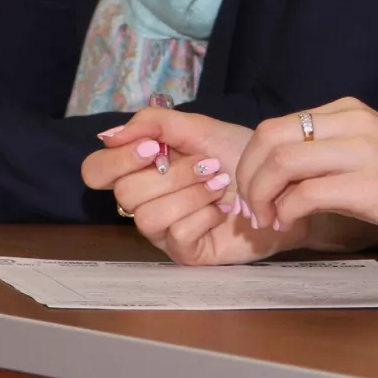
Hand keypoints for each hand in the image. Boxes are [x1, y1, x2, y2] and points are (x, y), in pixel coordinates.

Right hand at [82, 109, 289, 264]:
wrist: (281, 183)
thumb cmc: (239, 155)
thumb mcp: (198, 128)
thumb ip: (154, 124)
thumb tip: (108, 135)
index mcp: (141, 169)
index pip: (96, 171)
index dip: (116, 160)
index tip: (153, 148)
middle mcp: (145, 202)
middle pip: (124, 194)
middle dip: (171, 174)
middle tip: (207, 164)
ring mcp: (163, 231)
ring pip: (147, 216)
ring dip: (190, 193)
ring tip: (220, 184)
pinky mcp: (186, 253)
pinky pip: (176, 234)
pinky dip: (203, 215)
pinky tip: (222, 209)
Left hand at [232, 98, 377, 249]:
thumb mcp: (376, 150)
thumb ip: (336, 153)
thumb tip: (289, 176)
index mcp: (349, 112)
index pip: (276, 126)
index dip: (252, 162)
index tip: (252, 194)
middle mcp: (351, 122)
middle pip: (269, 137)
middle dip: (247, 176)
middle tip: (249, 209)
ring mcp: (362, 152)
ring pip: (282, 162)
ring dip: (260, 195)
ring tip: (265, 221)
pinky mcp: (371, 186)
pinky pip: (307, 194)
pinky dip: (287, 212)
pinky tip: (291, 226)